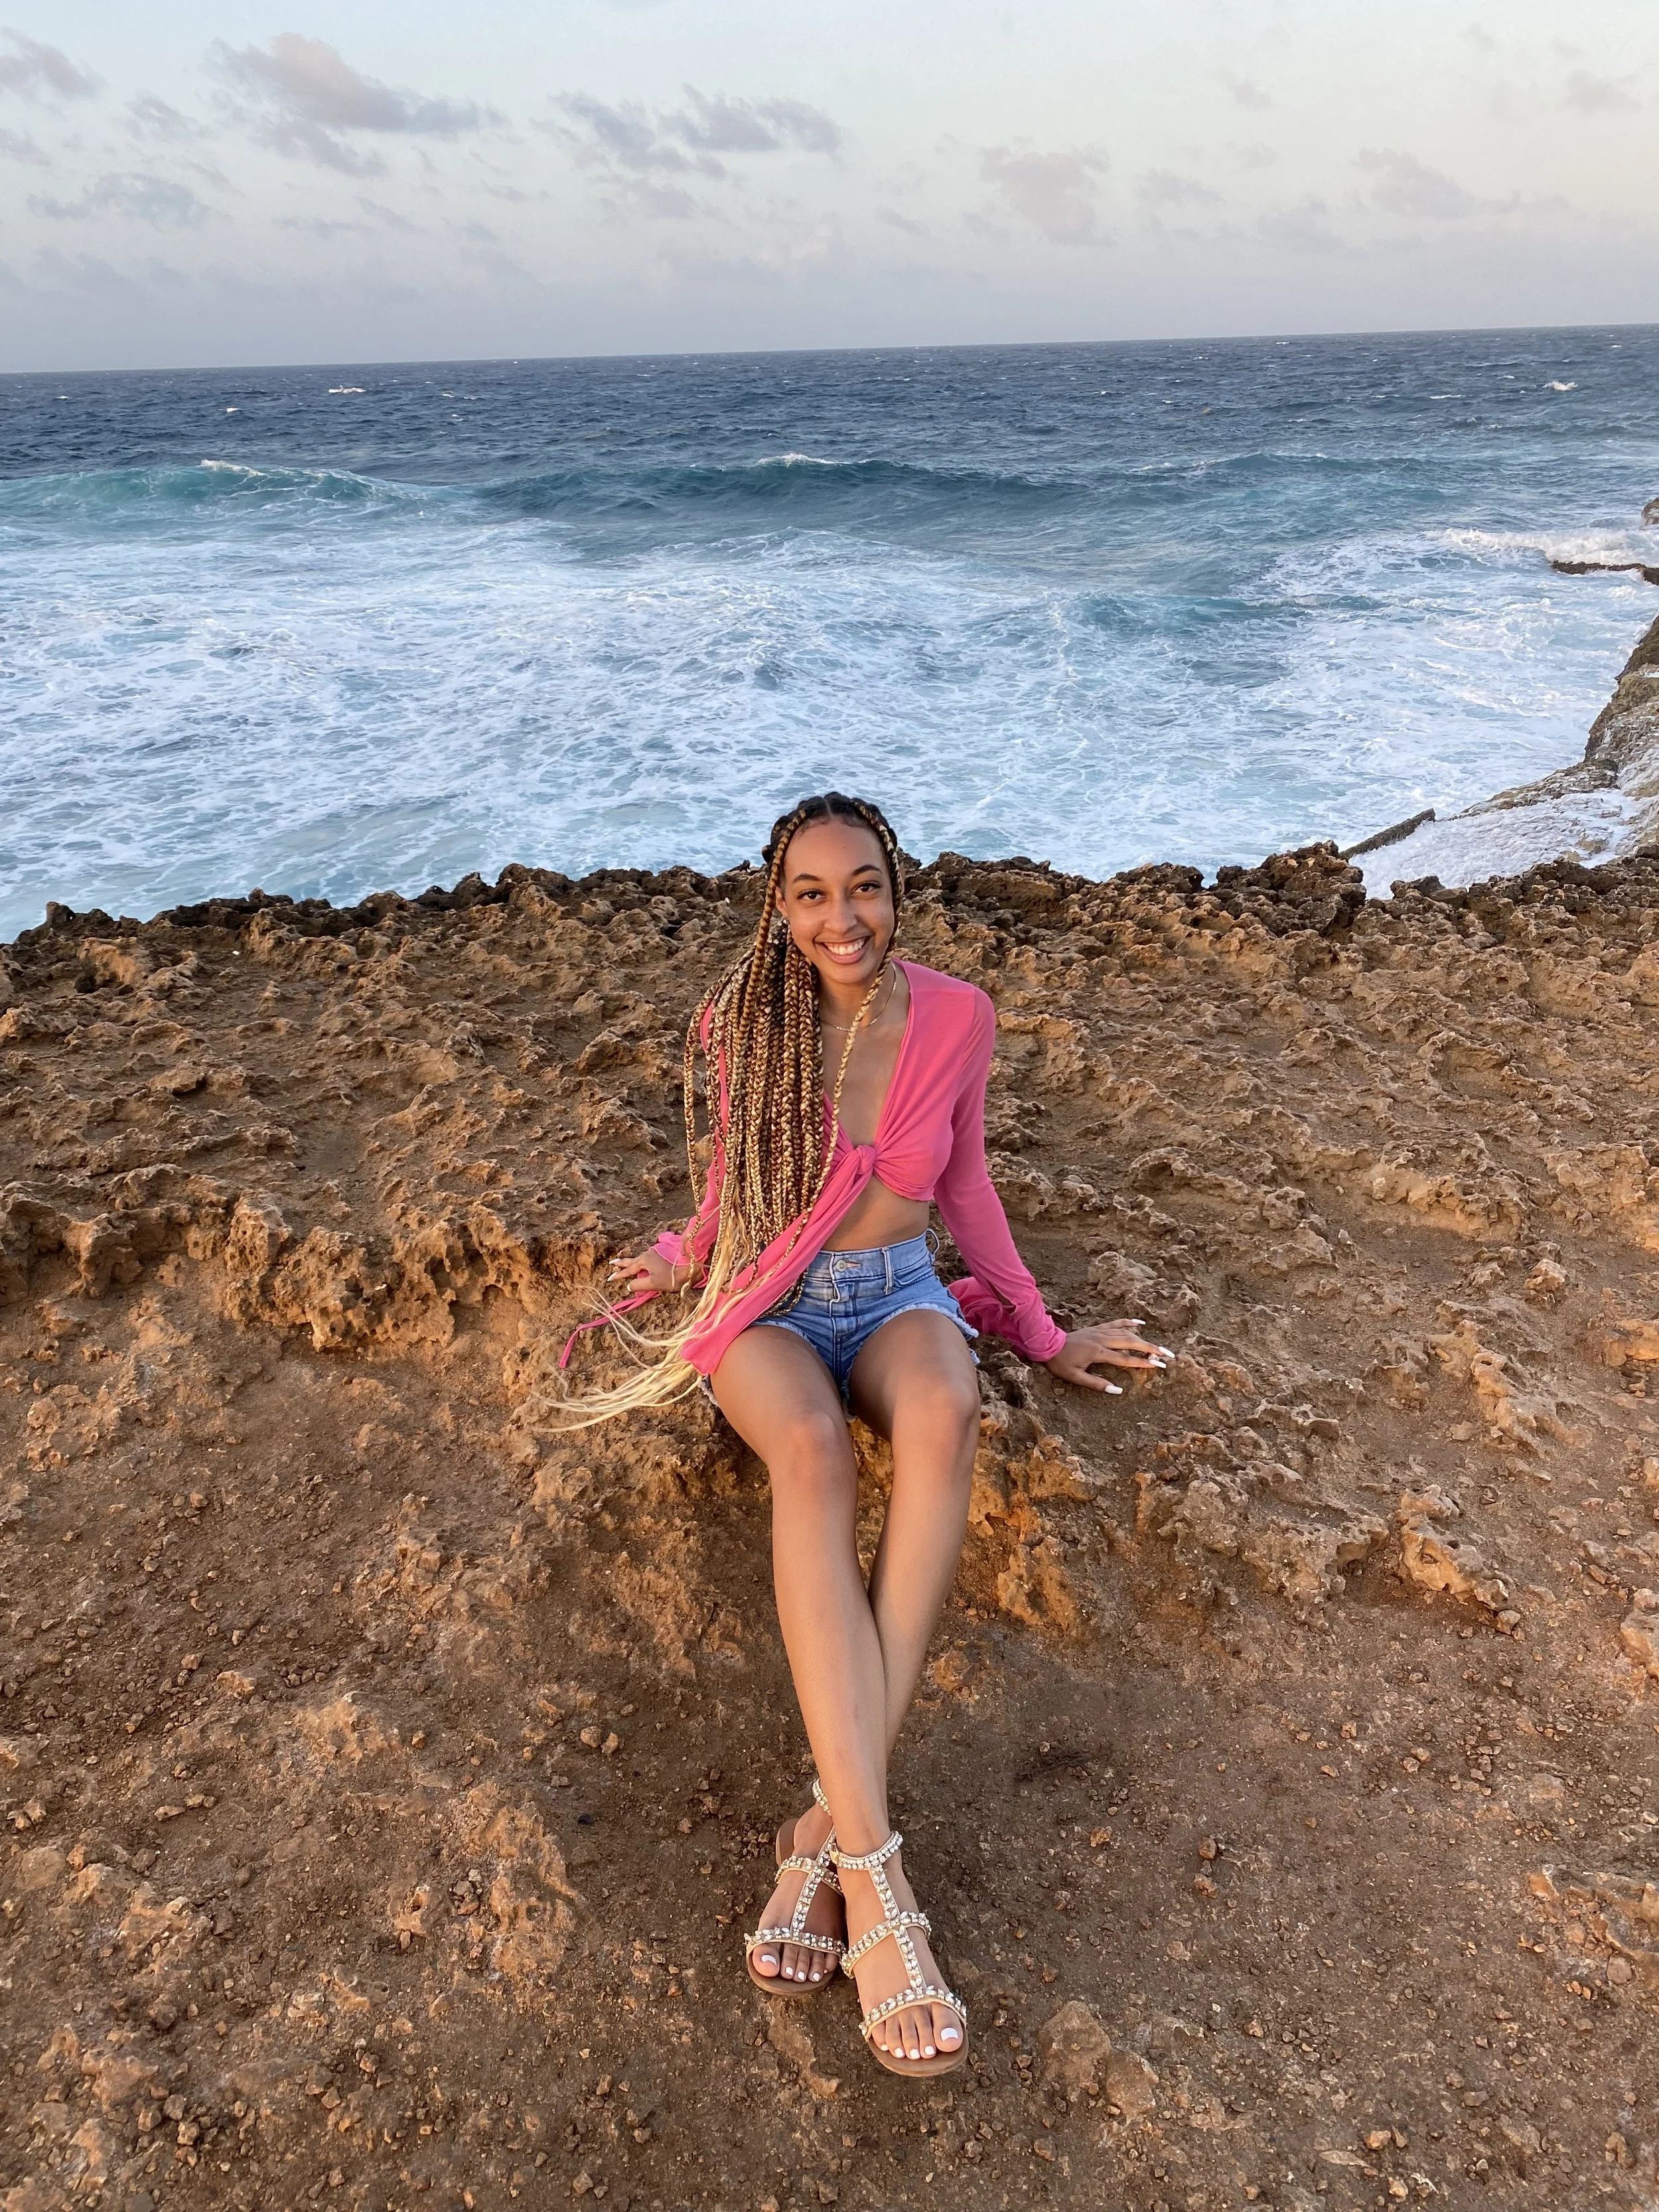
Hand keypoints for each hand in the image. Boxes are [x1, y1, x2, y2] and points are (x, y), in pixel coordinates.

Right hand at [608, 1248, 690, 1295]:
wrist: (691, 1266)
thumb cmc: (672, 1277)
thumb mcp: (653, 1283)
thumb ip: (638, 1284)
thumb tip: (628, 1285)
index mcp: (644, 1260)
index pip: (629, 1269)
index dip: (619, 1275)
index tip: (610, 1278)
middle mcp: (648, 1254)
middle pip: (632, 1260)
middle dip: (622, 1263)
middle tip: (612, 1262)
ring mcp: (656, 1253)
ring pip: (640, 1258)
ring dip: (632, 1261)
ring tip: (626, 1263)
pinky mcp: (663, 1254)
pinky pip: (647, 1257)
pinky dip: (641, 1260)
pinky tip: (643, 1262)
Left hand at [1044, 1319, 1173, 1394]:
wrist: (1047, 1345)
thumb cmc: (1061, 1363)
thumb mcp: (1076, 1377)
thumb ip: (1097, 1384)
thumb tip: (1117, 1390)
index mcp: (1098, 1353)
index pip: (1125, 1359)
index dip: (1143, 1363)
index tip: (1158, 1366)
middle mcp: (1102, 1340)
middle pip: (1131, 1343)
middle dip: (1150, 1348)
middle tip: (1166, 1355)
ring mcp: (1100, 1332)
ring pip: (1126, 1332)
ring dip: (1143, 1338)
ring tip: (1158, 1345)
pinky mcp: (1097, 1328)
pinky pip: (1115, 1323)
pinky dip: (1128, 1322)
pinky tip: (1139, 1323)